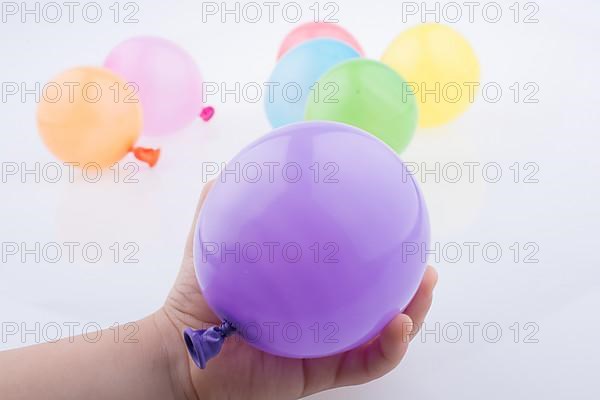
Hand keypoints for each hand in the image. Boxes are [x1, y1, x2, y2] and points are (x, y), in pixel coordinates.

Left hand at [154, 182, 437, 399]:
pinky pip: (365, 364)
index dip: (380, 250)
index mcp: (309, 288)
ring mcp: (326, 346)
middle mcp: (323, 316)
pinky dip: (389, 348)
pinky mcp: (320, 373)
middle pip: (380, 300)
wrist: (180, 351)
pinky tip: (401, 324)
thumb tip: (236, 166)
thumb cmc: (196, 298)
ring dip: (416, 311)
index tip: (399, 221)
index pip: (353, 268)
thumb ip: (222, 204)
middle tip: (427, 256)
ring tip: (428, 284)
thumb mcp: (213, 242)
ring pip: (385, 334)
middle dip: (412, 281)